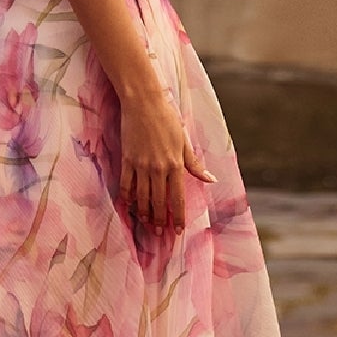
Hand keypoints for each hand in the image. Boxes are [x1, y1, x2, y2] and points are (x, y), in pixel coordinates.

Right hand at [118, 80, 215, 231]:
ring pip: (142, 197)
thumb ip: (195, 164)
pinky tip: (129, 206)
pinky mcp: (127, 160)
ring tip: (147, 224)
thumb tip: (211, 179)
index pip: (178, 198)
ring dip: (145, 213)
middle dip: (161, 220)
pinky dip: (127, 197)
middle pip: (159, 201)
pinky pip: (126, 184)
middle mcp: (158, 168)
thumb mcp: (185, 141)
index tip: (178, 230)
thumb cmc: (167, 118)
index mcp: (175, 164)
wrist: (143, 102)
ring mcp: (141, 165)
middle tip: (160, 234)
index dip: (178, 216)